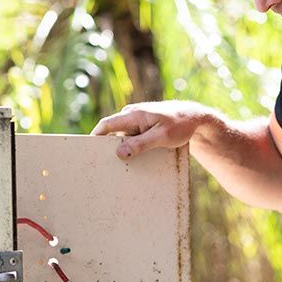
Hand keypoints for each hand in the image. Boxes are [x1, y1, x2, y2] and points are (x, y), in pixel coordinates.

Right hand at [91, 101, 212, 158]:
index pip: (107, 125)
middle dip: (107, 146)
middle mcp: (132, 115)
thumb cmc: (180, 125)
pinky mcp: (143, 126)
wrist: (195, 118)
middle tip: (101, 164)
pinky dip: (131, 147)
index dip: (95, 136)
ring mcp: (137, 120)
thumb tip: (120, 153)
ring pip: (123, 136)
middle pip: (112, 132)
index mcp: (133, 115)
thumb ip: (141, 144)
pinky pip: (132, 137)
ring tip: (119, 167)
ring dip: (122, 148)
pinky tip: (134, 160)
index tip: (86, 150)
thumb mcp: (161, 137)